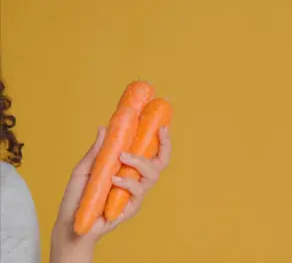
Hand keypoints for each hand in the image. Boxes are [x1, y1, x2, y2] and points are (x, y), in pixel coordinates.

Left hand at [50, 126, 170, 262]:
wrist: (71, 223)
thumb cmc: (78, 197)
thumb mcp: (84, 169)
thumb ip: (96, 151)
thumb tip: (103, 128)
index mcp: (128, 168)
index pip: (150, 152)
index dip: (160, 140)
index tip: (161, 125)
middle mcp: (136, 179)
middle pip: (160, 162)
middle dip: (164, 145)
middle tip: (158, 132)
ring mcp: (135, 194)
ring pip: (152, 175)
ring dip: (140, 162)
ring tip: (123, 157)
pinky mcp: (132, 207)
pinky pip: (137, 192)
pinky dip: (127, 182)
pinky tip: (114, 179)